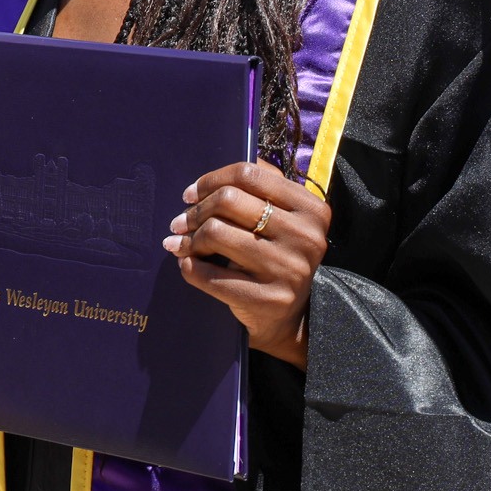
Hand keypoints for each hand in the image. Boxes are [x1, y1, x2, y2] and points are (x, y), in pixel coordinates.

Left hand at [163, 162, 330, 368]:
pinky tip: (186, 264)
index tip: (191, 193)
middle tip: (180, 221)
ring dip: (188, 238)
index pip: (250, 174)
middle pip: (229, 200)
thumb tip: (213, 177)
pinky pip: (210, 276)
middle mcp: (306, 237)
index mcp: (312, 209)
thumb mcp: (282, 218)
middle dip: (195, 210)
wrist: (291, 316)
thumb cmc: (277, 254)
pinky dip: (190, 267)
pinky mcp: (268, 299)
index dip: (212, 179)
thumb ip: (262, 187)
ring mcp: (289, 270)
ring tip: (178, 242)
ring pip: (216, 233)